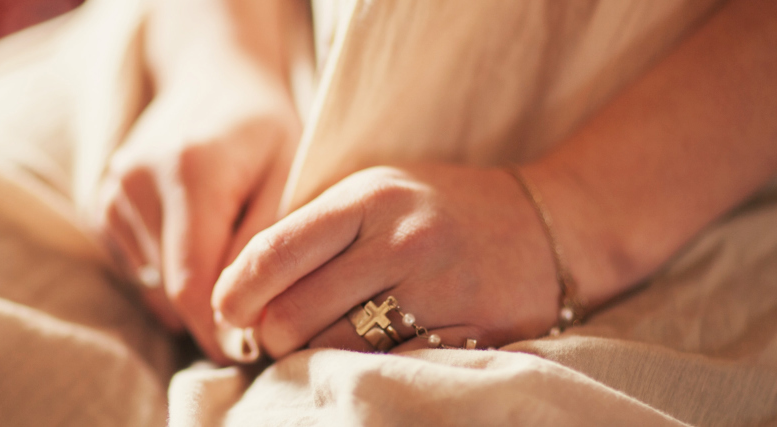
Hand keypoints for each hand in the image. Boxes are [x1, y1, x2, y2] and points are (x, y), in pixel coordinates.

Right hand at [96, 60, 298, 363]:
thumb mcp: (288, 172)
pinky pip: (132, 266)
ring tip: (227, 269)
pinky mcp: (99, 201)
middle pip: (168, 288)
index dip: (218, 330)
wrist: (212, 76)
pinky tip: (195, 245)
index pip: (191, 283)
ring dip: (187, 293)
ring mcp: (111, 189)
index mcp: (189, 172)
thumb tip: (248, 318)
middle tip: (250, 321)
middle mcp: (137, 180)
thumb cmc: (264, 128)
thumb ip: (265, 243)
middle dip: (209, 315)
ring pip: (149, 283)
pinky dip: (164, 273)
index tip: (249, 353)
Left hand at [211, 165, 570, 357]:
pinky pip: (389, 366)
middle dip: (270, 336)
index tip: (225, 310)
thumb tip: (238, 284)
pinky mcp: (469, 331)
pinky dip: (363, 369)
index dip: (234, 292)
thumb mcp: (377, 193)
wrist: (550, 223)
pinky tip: (364, 356)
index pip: (274, 251)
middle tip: (275, 337)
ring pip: (335, 348)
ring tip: (315, 346)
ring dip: (312, 357)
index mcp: (369, 197)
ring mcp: (438, 289)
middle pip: (294, 312)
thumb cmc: (440, 210)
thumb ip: (314, 228)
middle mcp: (401, 240)